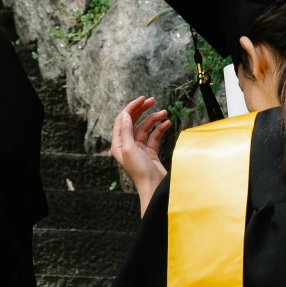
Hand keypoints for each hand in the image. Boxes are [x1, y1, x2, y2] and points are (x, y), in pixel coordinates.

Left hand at [110, 95, 171, 212]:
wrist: (154, 187)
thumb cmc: (140, 171)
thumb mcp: (130, 149)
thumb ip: (126, 131)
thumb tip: (125, 114)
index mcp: (118, 144)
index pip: (123, 120)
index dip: (131, 108)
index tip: (142, 99)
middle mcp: (127, 145)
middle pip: (133, 122)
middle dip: (142, 110)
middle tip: (152, 100)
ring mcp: (139, 149)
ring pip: (145, 128)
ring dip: (154, 119)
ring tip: (164, 112)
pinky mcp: (150, 153)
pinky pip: (154, 136)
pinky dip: (160, 129)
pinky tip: (167, 123)